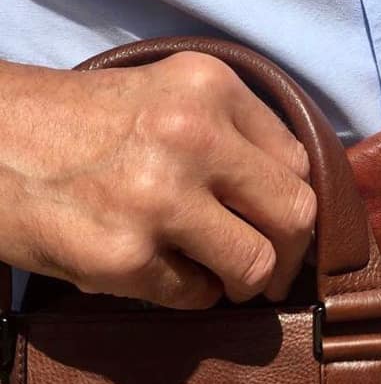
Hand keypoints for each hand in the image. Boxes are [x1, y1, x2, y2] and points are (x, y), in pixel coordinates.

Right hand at [0, 52, 314, 307]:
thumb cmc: (78, 124)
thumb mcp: (166, 96)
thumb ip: (235, 135)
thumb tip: (292, 199)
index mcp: (209, 87)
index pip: (299, 164)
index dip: (295, 206)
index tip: (280, 228)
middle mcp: (190, 136)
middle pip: (296, 215)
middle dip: (290, 253)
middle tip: (270, 269)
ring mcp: (158, 198)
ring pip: (257, 265)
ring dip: (242, 281)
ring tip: (214, 273)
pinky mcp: (124, 255)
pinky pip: (197, 296)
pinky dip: (189, 293)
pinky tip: (160, 270)